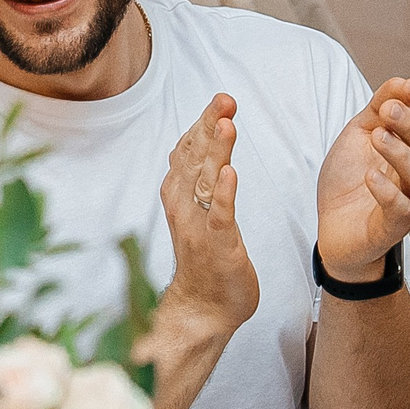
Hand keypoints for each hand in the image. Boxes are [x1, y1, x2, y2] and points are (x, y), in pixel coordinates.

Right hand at [154, 93, 257, 348]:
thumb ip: (202, 183)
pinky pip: (219, 216)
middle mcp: (184, 206)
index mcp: (180, 196)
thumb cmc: (207, 261)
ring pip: (204, 181)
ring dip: (215, 151)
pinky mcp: (217, 246)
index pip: (188, 151)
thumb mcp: (200, 213)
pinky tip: (229, 174)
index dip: (202, 124)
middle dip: (209, 126)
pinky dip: (223, 194)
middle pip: (194, 158)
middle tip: (224, 99)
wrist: (203, 309)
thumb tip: (208, 152)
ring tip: (226, 124)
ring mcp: (199, 226)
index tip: (220, 100)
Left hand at [317, 78, 409, 282]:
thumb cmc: (350, 178)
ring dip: (401, 153)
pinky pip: (401, 210)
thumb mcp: (360, 135)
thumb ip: (378, 109)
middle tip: (388, 109)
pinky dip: (388, 191)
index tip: (409, 86)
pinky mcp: (392, 228)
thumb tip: (399, 81)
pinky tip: (371, 176)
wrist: (331, 227)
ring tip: (378, 137)